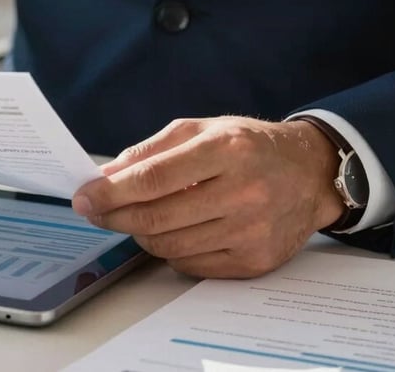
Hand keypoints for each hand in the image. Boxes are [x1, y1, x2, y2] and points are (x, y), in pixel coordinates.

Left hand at [72, 116, 343, 278]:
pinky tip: (165, 232)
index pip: (155, 177)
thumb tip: (108, 175)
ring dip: (139, 234)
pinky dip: (169, 251)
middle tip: (93, 211)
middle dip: (115, 216)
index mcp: (226, 150)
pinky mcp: (255, 260)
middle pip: (159, 216)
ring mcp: (251, 231)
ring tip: (129, 218)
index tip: (84, 196)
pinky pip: (193, 265)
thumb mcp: (201, 129)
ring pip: (171, 246)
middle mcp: (243, 192)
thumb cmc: (248, 145)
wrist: (309, 172)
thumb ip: (152, 150)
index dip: (112, 191)